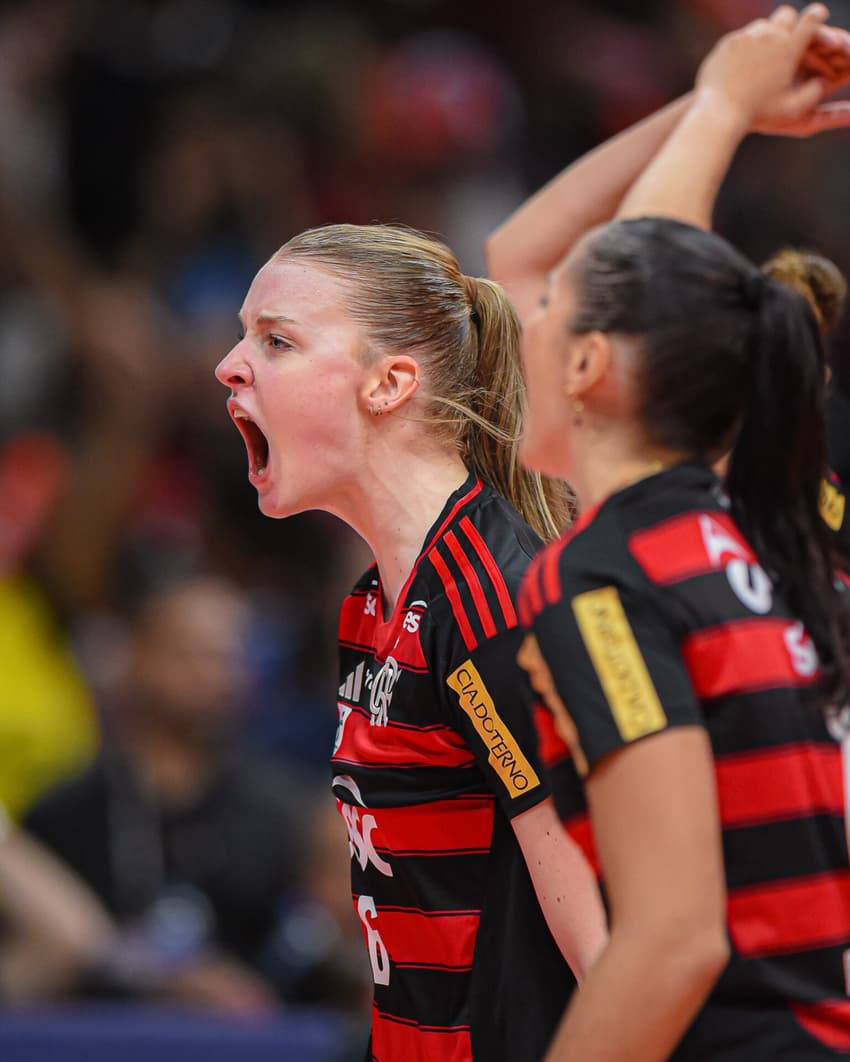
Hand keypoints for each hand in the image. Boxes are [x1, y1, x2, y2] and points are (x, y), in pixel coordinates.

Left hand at [696, 5, 842, 132]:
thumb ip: (813, 93)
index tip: (815, 20)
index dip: (816, 16)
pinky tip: (742, 64)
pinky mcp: (728, 42)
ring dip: (766, 36)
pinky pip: (742, 37)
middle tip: (787, 40)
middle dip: (790, 24)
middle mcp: (770, 36)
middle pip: (787, 14)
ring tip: (762, 57)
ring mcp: (747, 36)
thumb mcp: (791, 109)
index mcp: (789, 48)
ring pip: (763, 25)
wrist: (720, 112)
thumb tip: (822, 82)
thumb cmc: (757, 114)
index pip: (811, 19)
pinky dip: (745, 46)